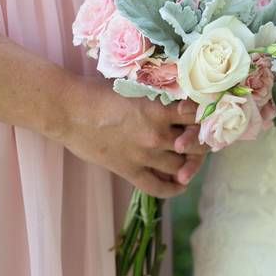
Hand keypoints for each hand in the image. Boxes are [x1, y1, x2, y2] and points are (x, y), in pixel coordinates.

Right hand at [53, 78, 207, 197]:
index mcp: (160, 109)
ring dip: (190, 165)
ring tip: (190, 160)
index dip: (207, 118)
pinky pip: (158, 187)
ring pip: (181, 167)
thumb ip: (158, 95)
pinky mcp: (128, 170)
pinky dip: (173, 188)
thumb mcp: (136, 86)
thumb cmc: (98, 91)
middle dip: (203, 144)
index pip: (199, 116)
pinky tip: (180, 184)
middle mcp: (157, 134)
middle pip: (197, 146)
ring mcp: (144, 155)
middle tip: (202, 142)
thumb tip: (179, 96)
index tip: (208, 118)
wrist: (67, 109)